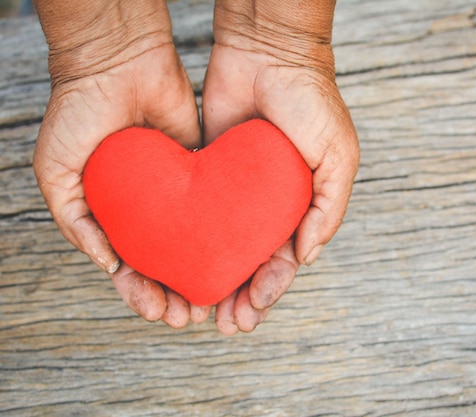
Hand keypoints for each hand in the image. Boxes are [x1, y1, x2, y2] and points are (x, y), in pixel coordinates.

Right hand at [33, 0, 208, 327]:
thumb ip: (76, 221)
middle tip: (190, 317)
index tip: (159, 311)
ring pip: (193, 245)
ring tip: (214, 301)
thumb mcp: (58, 173)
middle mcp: (146, 210)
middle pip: (165, 264)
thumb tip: (110, 267)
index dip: (142, 294)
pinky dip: (222, 237)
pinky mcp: (201, 173)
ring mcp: (175, 193)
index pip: (129, 268)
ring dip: (201, 275)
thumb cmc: (78, 115)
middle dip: (176, 294)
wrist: (118, 63)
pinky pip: (215, 211)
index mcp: (112, 217)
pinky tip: (232, 259)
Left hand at [202, 0, 359, 333]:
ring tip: (202, 311)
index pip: (286, 258)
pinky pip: (198, 216)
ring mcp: (236, 192)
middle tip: (228, 324)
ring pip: (223, 247)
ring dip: (216, 280)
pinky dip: (191, 244)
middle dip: (242, 296)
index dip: (272, 287)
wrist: (268, 54)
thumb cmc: (311, 102)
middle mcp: (268, 204)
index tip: (256, 306)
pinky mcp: (207, 175)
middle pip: (252, 261)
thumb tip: (305, 257)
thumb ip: (329, 209)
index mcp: (301, 205)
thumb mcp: (339, 157)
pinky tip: (181, 267)